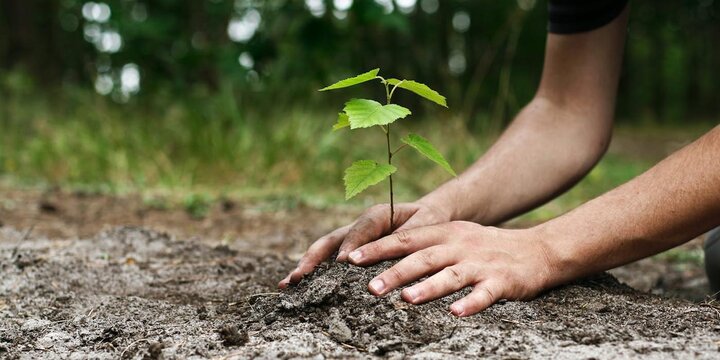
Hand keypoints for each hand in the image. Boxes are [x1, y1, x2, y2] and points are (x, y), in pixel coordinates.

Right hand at [278, 201, 450, 287]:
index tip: (343, 263)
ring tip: (288, 284)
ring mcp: (352, 238)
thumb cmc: (429, 220)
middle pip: (331, 240)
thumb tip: (390, 250)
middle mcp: (359, 226)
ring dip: (306, 266)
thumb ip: (409, 234)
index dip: (351, 245)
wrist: (429, 215)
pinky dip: (314, 272)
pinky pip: (330, 260)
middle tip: (299, 276)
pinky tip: (298, 287)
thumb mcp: (426, 223)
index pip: (361, 230)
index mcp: (378, 215)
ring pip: (325, 250)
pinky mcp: (351, 250)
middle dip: (314, 258)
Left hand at [346, 221, 553, 316]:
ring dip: (428, 287)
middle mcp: (460, 245)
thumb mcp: (454, 237)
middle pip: (423, 258)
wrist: (537, 250)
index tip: (351, 258)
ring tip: (407, 300)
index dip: (378, 248)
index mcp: (445, 233)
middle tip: (370, 287)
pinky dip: (470, 303)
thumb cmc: (485, 247)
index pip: (405, 239)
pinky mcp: (502, 281)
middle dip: (395, 272)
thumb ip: (423, 246)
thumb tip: (382, 259)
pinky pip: (484, 294)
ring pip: (451, 275)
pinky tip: (456, 313)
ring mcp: (481, 263)